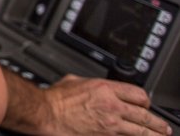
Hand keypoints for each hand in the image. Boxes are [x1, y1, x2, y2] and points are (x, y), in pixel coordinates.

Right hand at [32, 74, 171, 135]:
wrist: (47, 114)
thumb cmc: (55, 99)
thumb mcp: (74, 80)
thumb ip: (89, 83)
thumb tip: (94, 86)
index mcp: (105, 88)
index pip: (138, 94)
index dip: (145, 100)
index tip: (146, 105)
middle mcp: (112, 105)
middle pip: (145, 114)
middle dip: (157, 122)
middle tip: (164, 127)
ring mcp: (111, 124)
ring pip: (142, 131)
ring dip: (154, 135)